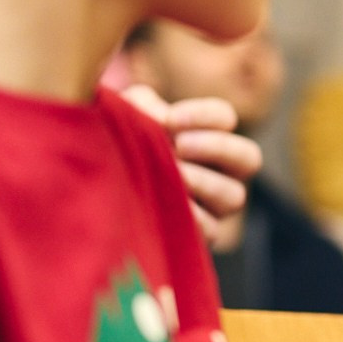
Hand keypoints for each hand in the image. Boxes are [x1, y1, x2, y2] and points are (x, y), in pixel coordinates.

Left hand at [120, 85, 261, 249]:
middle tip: (182, 146)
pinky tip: (164, 205)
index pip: (224, 118)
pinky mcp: (199, 236)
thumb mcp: (127, 114)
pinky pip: (212, 230)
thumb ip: (144, 105)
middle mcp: (219, 172)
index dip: (205, 115)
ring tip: (174, 176)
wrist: (93, 191)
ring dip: (204, 183)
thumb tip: (162, 120)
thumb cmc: (117, 144)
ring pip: (235, 196)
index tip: (171, 120)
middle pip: (249, 158)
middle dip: (218, 147)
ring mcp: (213, 207)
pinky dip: (192, 217)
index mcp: (205, 136)